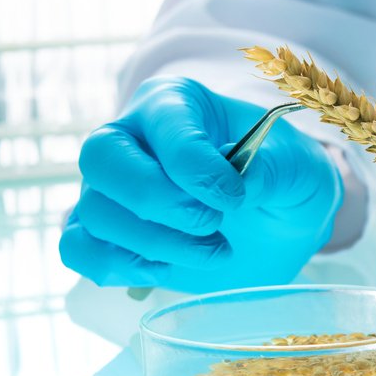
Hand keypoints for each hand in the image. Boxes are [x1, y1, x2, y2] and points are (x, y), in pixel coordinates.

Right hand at [61, 77, 341, 291]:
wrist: (276, 227)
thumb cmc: (283, 182)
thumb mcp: (299, 168)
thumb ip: (273, 169)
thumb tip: (240, 180)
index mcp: (175, 103)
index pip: (163, 123)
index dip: (195, 167)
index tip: (235, 200)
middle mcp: (130, 137)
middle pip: (100, 157)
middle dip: (157, 201)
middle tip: (212, 224)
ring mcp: (108, 187)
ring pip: (94, 211)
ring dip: (155, 244)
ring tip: (213, 251)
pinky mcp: (104, 234)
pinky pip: (76, 248)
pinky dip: (114, 267)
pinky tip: (163, 271)